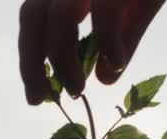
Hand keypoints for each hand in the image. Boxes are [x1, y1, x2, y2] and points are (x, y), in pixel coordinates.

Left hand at [18, 0, 164, 104]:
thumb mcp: (137, 5)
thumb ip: (120, 40)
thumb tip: (105, 79)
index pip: (32, 19)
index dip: (29, 58)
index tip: (36, 95)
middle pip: (32, 17)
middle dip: (31, 63)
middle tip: (43, 100)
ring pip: (58, 16)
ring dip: (64, 60)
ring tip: (78, 90)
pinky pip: (104, 8)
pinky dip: (107, 39)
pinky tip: (114, 63)